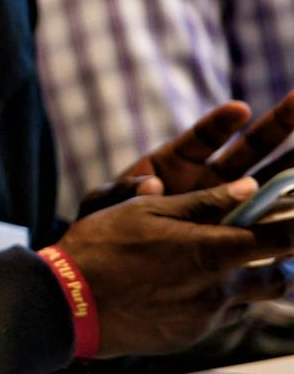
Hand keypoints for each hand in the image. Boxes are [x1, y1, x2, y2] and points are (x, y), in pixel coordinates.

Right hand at [56, 180, 293, 356]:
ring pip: (248, 301)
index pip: (280, 239)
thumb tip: (248, 187)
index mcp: (213, 250)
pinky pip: (219, 319)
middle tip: (270, 250)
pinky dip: (214, 304)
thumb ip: (202, 202)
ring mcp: (207, 317)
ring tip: (220, 271)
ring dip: (246, 285)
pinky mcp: (191, 336)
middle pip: (278, 279)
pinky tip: (182, 292)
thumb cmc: (102, 248)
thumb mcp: (145, 211)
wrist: (68, 304)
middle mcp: (219, 288)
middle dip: (282, 264)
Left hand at [81, 95, 293, 213]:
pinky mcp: (230, 233)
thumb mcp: (100, 204)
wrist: (112, 264)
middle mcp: (208, 180)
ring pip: (267, 181)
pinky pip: (261, 224)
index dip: (222, 123)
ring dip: (293, 166)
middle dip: (279, 126)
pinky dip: (283, 218)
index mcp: (175, 162)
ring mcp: (225, 205)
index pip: (204, 137)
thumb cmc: (102, 225)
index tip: (240, 109)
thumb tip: (151, 186)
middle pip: (250, 151)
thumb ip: (118, 192)